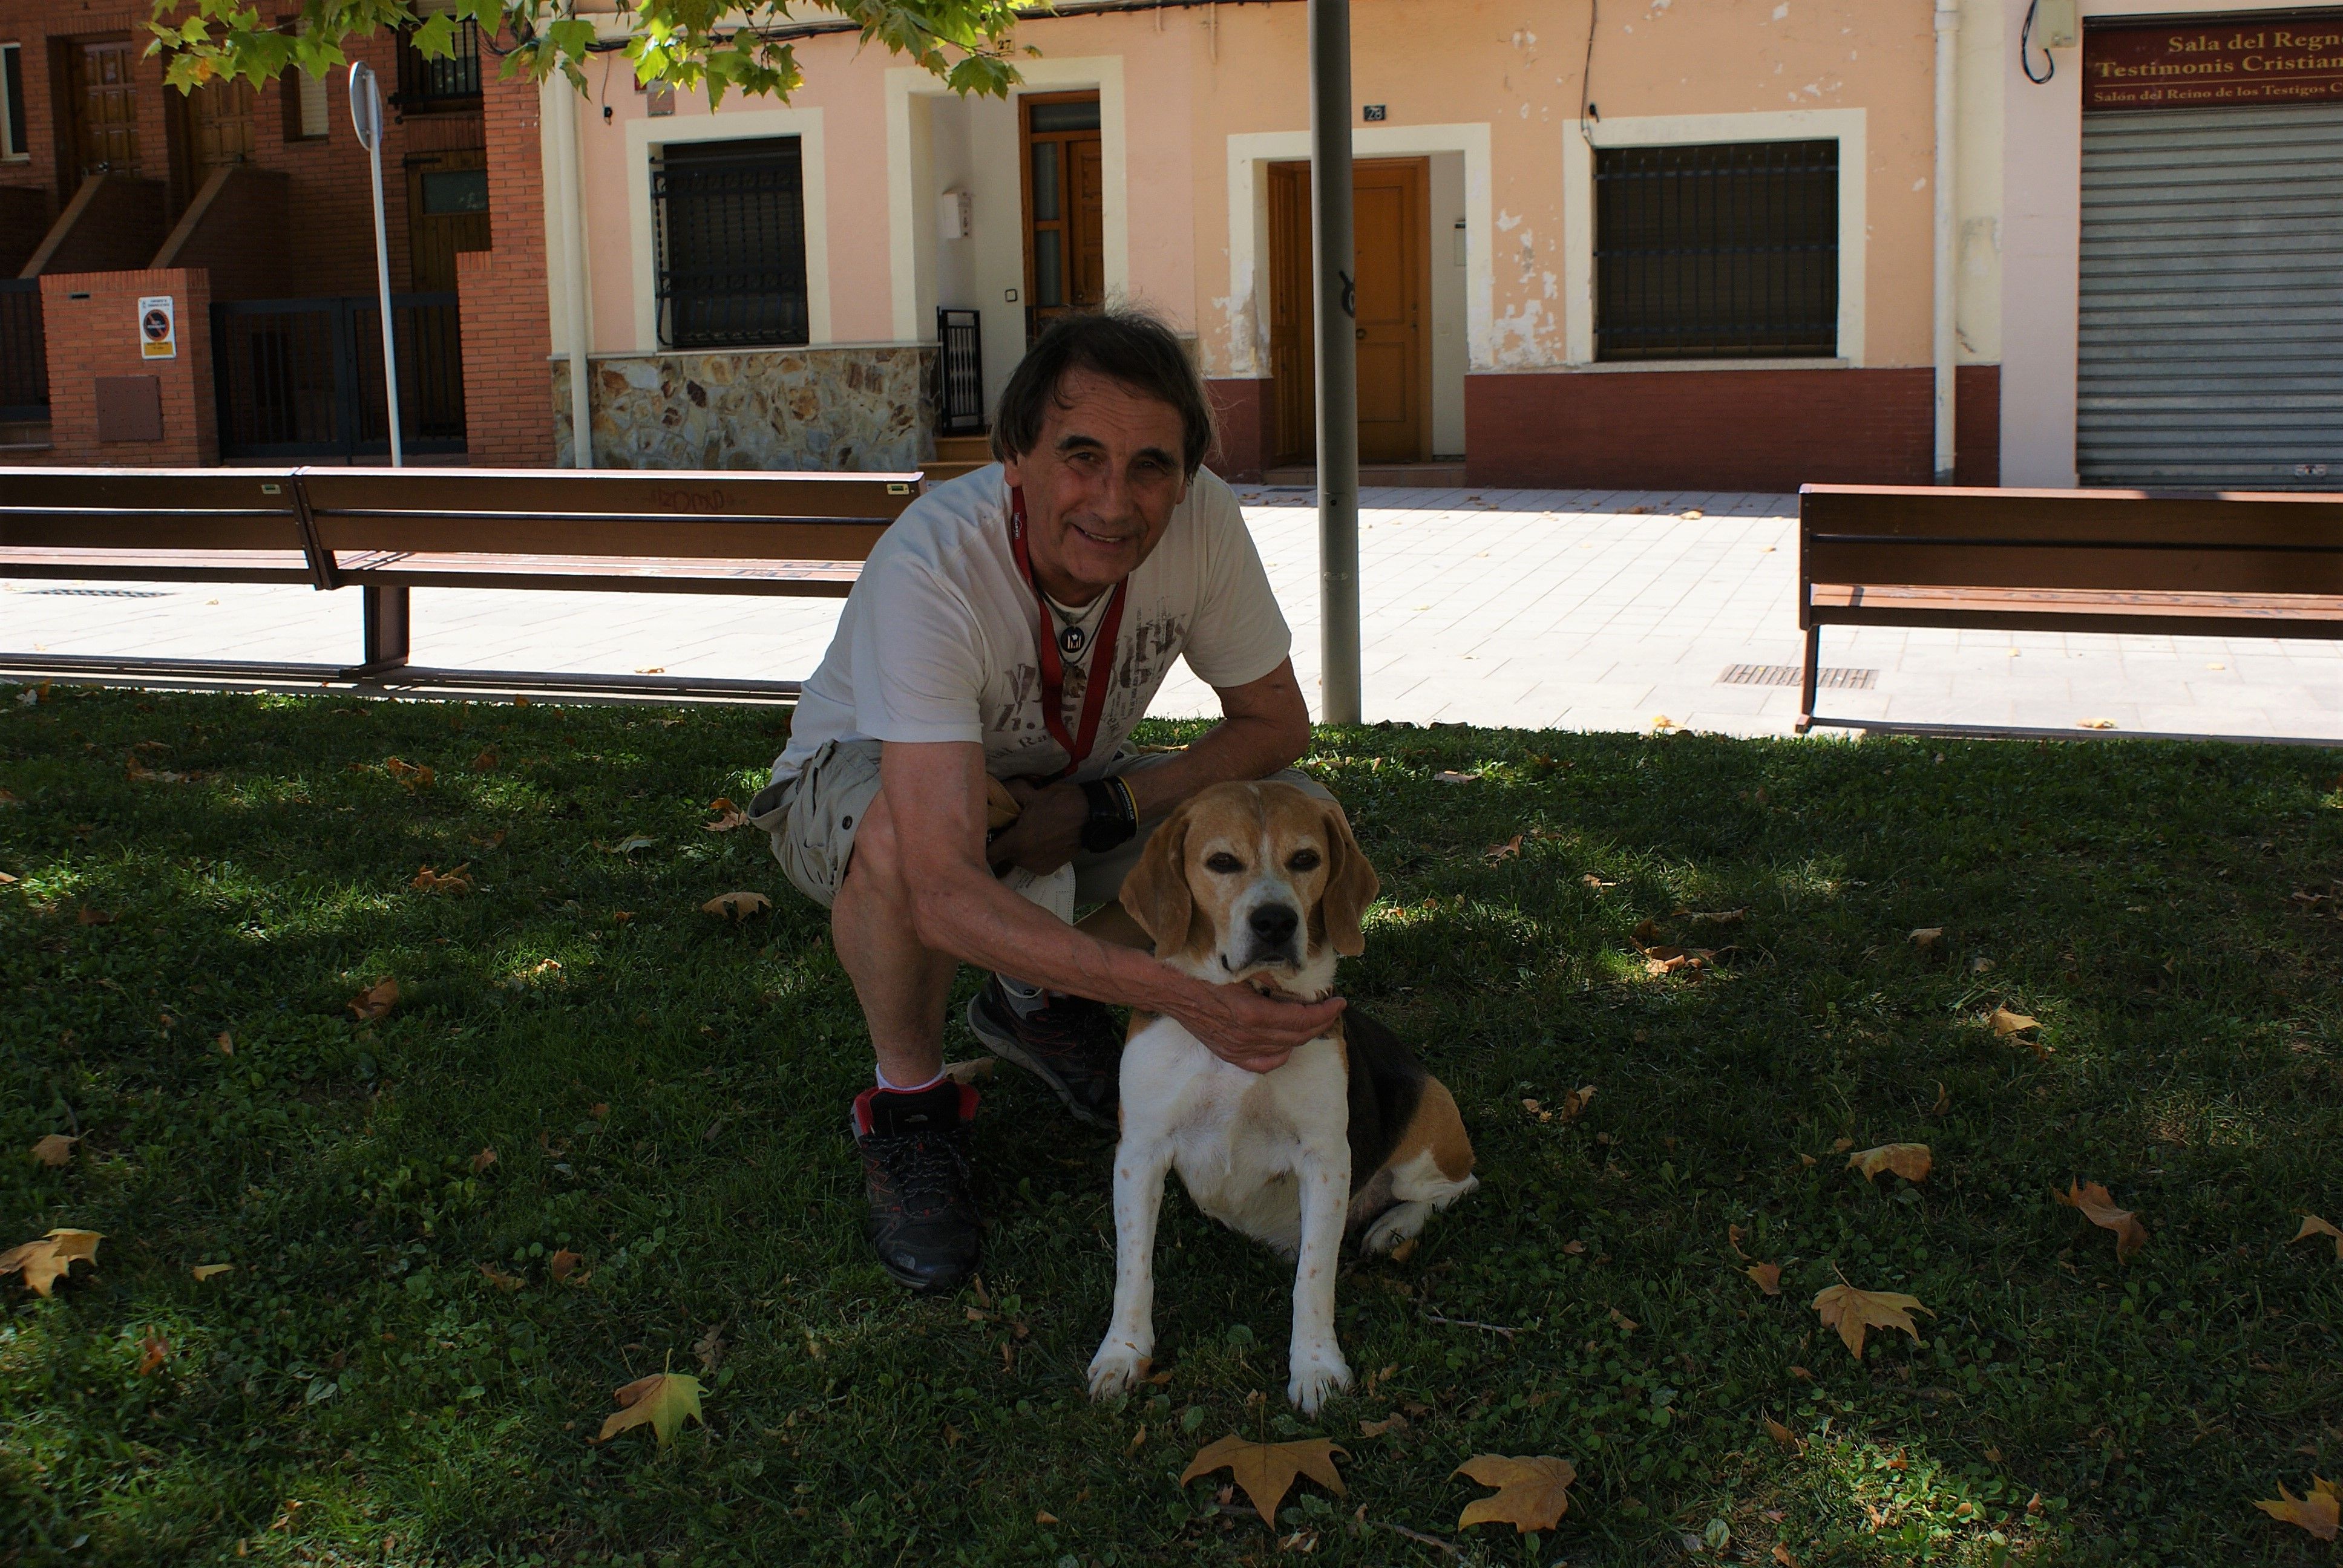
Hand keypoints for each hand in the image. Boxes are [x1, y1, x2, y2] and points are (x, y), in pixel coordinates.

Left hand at [986, 778, 1085, 873]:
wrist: (1092, 817)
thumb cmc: (1061, 803)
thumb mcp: (1032, 793)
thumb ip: (1009, 793)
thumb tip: (993, 791)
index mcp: (1017, 843)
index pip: (988, 854)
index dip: (983, 845)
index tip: (985, 834)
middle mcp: (1024, 860)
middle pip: (1002, 856)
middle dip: (1003, 843)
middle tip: (1008, 826)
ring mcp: (1036, 867)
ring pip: (1016, 859)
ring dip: (1017, 849)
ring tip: (1027, 831)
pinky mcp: (1048, 869)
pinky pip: (1030, 862)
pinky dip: (1030, 853)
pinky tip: (1039, 839)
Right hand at [1168, 979, 1346, 1072]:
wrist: (1172, 991)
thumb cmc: (1206, 974)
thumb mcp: (1243, 971)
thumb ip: (1270, 979)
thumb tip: (1295, 982)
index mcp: (1253, 1014)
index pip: (1301, 1019)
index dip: (1325, 1012)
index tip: (1340, 1002)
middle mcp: (1248, 1037)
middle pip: (1298, 1036)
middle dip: (1321, 1022)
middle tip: (1334, 1009)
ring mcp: (1239, 1049)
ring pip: (1285, 1049)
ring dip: (1304, 1035)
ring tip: (1314, 1021)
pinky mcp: (1230, 1054)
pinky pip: (1264, 1063)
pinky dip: (1282, 1054)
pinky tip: (1288, 1042)